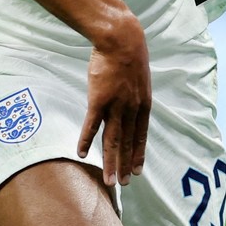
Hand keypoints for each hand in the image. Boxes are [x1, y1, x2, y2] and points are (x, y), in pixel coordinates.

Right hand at [79, 17, 149, 186]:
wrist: (121, 41)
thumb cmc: (129, 55)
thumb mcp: (138, 78)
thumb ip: (133, 94)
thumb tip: (129, 102)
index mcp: (142, 105)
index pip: (140, 136)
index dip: (138, 155)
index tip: (137, 172)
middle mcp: (131, 110)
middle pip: (127, 143)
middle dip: (124, 165)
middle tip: (123, 184)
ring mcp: (115, 106)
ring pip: (112, 140)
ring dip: (110, 162)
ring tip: (108, 180)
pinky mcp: (98, 101)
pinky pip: (91, 126)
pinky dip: (86, 141)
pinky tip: (82, 154)